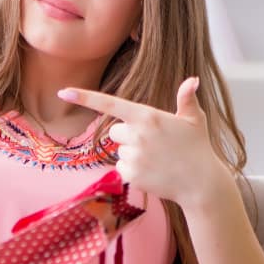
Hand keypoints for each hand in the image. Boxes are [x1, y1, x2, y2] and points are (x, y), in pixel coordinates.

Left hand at [59, 77, 230, 209]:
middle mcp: (136, 135)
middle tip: (153, 143)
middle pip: (115, 131)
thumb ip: (187, 99)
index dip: (85, 97)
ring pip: (119, 151)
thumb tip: (192, 80)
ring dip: (132, 154)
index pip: (110, 103)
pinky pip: (121, 168)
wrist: (201, 183)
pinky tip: (152, 172)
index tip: (63, 91)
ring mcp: (133, 156)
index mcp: (147, 116)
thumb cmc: (198, 148)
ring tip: (156, 159)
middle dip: (128, 136)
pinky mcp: (131, 175)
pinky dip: (133, 171)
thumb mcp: (194, 120)